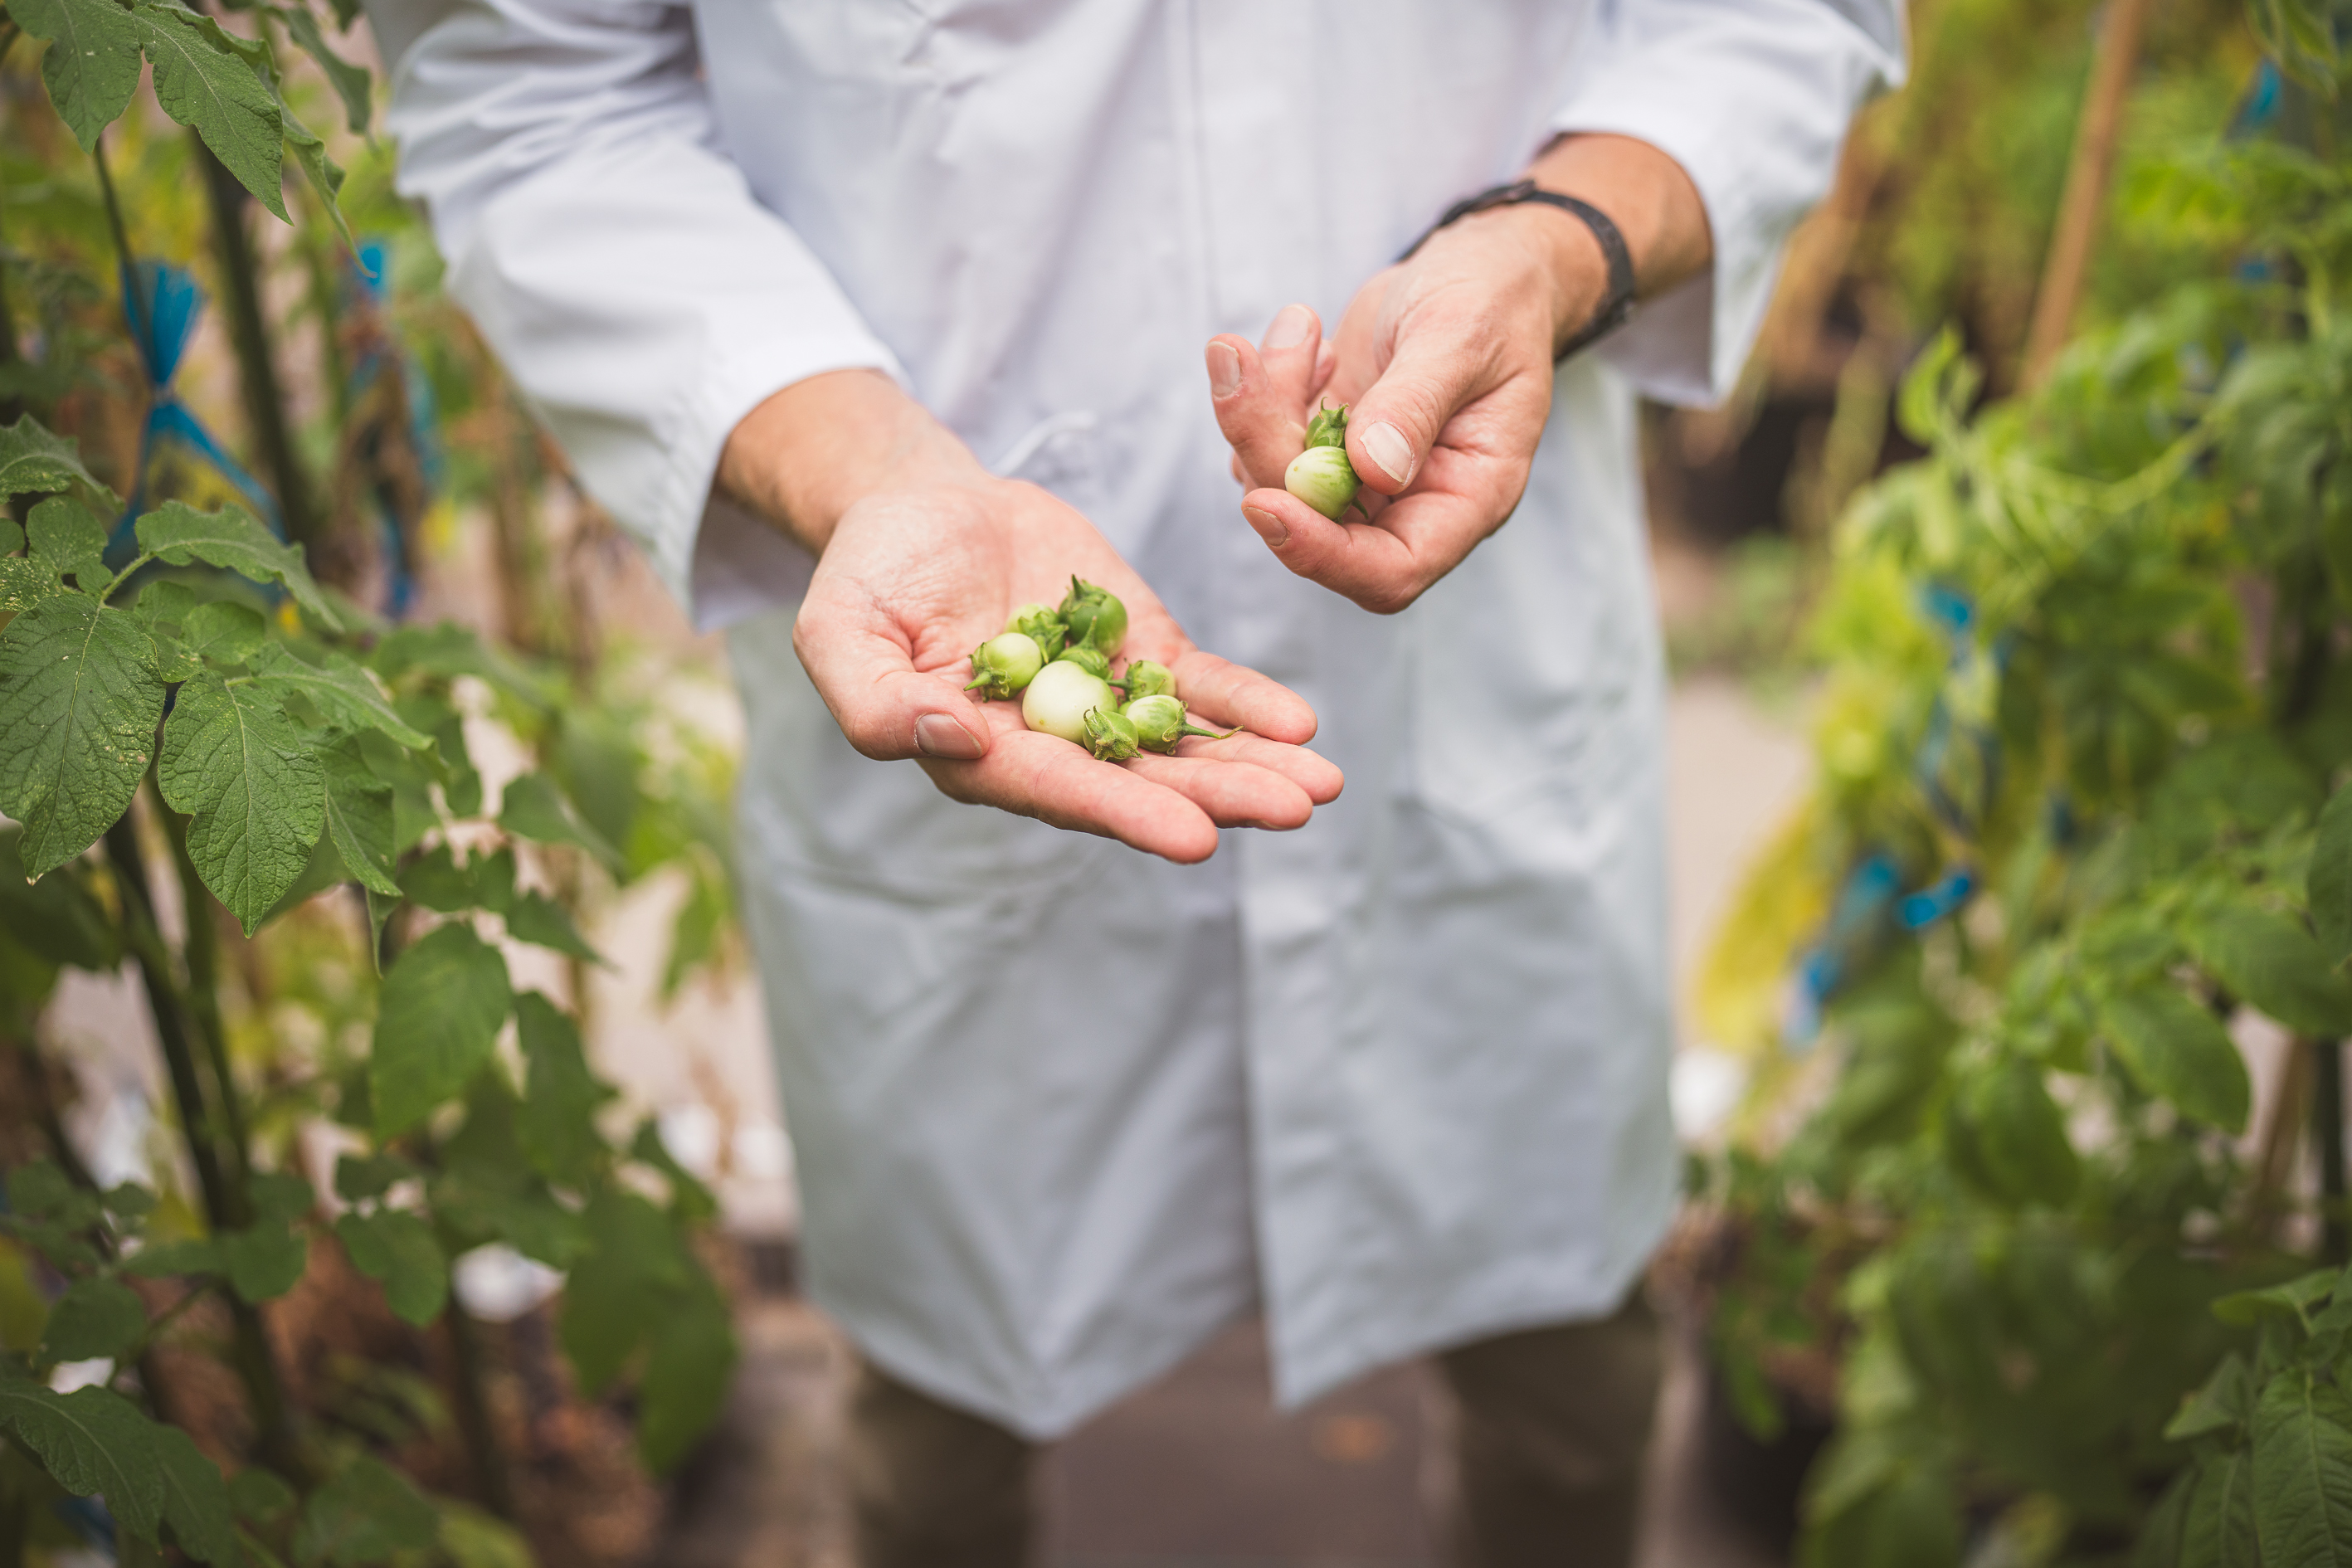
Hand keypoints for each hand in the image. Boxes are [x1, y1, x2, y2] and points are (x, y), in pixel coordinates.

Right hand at [725, 372, 1342, 864]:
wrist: (921, 507)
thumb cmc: (866, 575)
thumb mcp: (839, 633)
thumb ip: (877, 703)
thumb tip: (953, 739)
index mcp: (979, 756)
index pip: (1060, 791)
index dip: (1126, 812)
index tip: (1194, 838)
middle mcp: (1051, 745)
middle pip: (1143, 780)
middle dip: (1219, 798)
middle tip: (1290, 811)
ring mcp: (1101, 699)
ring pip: (1183, 744)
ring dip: (1252, 767)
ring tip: (1320, 786)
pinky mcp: (1137, 649)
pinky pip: (1198, 686)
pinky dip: (1247, 704)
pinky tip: (1299, 725)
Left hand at [1207, 223, 1567, 613]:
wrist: (1480, 268)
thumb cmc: (1494, 301)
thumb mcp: (1463, 336)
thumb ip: (1416, 402)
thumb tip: (1371, 469)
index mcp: (1468, 498)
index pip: (1393, 569)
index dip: (1324, 553)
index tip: (1267, 503)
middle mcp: (1411, 503)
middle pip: (1317, 526)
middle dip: (1266, 446)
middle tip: (1238, 361)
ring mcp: (1362, 477)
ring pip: (1279, 481)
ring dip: (1261, 405)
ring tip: (1300, 327)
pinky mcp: (1326, 444)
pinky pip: (1269, 441)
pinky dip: (1267, 387)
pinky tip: (1306, 337)